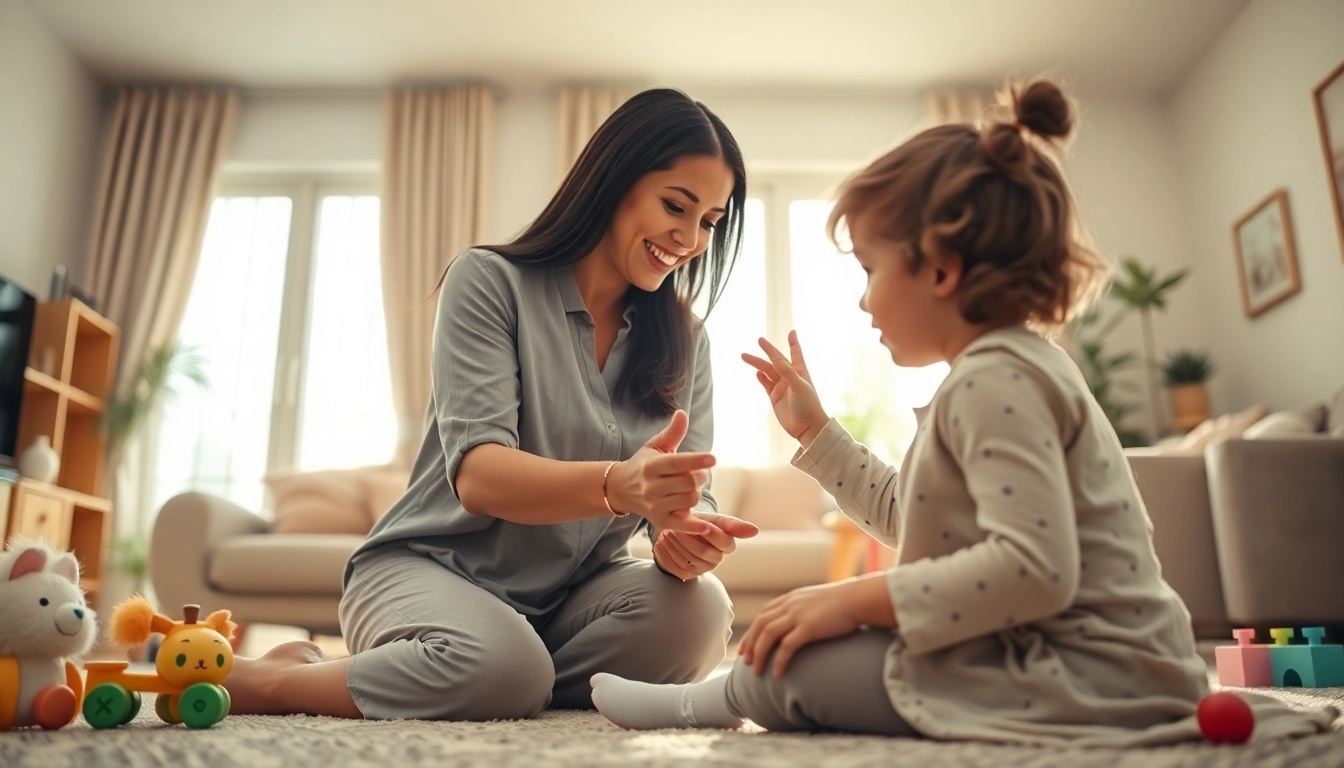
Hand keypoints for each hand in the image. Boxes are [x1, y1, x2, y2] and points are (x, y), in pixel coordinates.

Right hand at [608, 410, 713, 535]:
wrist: (621, 489)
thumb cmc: (644, 464)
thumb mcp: (655, 446)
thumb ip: (672, 433)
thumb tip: (682, 414)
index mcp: (651, 466)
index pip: (677, 463)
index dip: (696, 461)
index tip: (713, 458)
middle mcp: (651, 487)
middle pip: (688, 483)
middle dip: (700, 477)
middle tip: (699, 473)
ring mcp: (654, 505)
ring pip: (689, 500)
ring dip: (696, 493)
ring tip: (691, 488)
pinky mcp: (658, 521)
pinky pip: (680, 525)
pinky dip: (694, 527)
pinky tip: (706, 526)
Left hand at [654, 511, 759, 580]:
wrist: (678, 529)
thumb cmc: (697, 522)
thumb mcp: (713, 519)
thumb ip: (732, 524)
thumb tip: (755, 531)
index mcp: (726, 545)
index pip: (723, 542)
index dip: (711, 533)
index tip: (699, 523)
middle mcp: (717, 559)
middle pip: (702, 552)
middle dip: (686, 539)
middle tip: (673, 527)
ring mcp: (702, 569)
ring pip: (688, 560)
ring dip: (674, 546)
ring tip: (664, 533)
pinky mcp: (687, 575)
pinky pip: (676, 569)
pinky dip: (665, 555)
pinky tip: (660, 544)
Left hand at [738, 576, 893, 677]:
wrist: (860, 598)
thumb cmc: (845, 602)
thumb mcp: (818, 601)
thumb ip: (806, 609)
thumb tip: (802, 624)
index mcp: (791, 598)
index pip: (763, 615)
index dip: (752, 631)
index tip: (746, 646)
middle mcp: (790, 605)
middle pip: (760, 625)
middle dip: (750, 644)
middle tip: (745, 661)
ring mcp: (798, 615)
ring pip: (768, 635)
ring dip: (759, 654)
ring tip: (756, 672)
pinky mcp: (809, 627)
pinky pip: (787, 646)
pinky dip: (779, 660)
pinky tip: (777, 674)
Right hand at [741, 331, 828, 447]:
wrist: (806, 427)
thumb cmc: (808, 405)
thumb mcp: (799, 385)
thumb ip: (787, 372)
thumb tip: (775, 359)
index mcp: (800, 372)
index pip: (796, 354)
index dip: (793, 343)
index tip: (792, 332)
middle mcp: (790, 377)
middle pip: (776, 361)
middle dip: (768, 350)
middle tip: (759, 340)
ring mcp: (781, 387)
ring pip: (767, 371)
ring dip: (758, 364)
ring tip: (745, 356)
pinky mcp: (774, 397)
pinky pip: (766, 384)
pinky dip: (761, 377)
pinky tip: (756, 372)